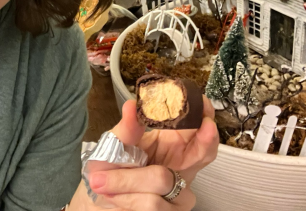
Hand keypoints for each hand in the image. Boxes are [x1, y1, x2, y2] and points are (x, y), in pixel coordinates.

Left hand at [72, 96, 217, 209]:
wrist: (100, 200)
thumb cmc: (111, 169)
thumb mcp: (115, 144)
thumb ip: (127, 128)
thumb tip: (132, 105)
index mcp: (173, 142)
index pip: (199, 127)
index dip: (205, 117)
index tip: (204, 110)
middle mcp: (182, 165)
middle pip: (205, 152)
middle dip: (204, 140)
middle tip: (202, 128)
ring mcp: (180, 192)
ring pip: (163, 179)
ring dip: (128, 180)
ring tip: (105, 181)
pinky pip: (153, 202)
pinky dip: (128, 197)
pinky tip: (116, 196)